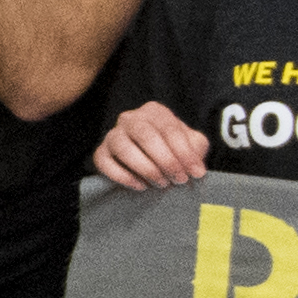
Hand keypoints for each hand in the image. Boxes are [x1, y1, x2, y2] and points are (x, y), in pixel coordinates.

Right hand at [93, 101, 211, 190]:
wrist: (154, 159)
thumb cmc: (174, 148)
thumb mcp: (192, 144)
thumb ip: (196, 149)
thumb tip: (195, 169)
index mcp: (154, 112)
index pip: (169, 128)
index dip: (184, 152)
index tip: (196, 173)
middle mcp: (130, 118)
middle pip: (144, 135)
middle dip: (165, 160)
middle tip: (179, 179)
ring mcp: (113, 135)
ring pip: (123, 147)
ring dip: (145, 168)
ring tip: (161, 183)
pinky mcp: (101, 152)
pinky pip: (104, 162)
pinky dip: (123, 176)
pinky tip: (141, 186)